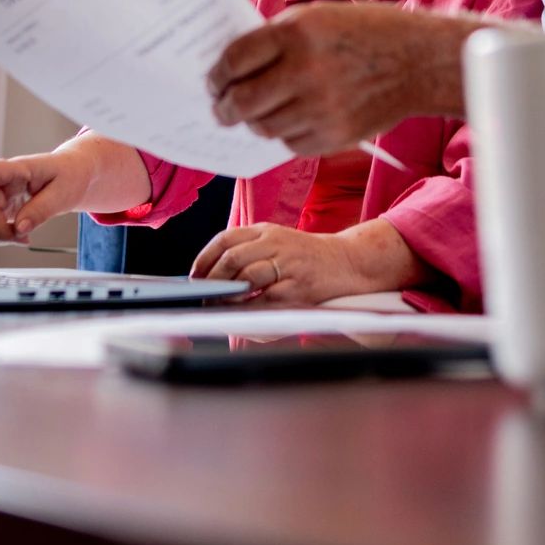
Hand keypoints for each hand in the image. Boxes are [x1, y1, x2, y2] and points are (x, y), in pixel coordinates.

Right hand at [0, 151, 90, 244]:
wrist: (73, 174)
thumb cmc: (69, 177)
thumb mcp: (64, 194)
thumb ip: (41, 210)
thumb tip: (19, 228)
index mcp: (18, 170)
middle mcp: (2, 181)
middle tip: (23, 238)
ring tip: (22, 237)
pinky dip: (0, 237)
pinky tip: (19, 236)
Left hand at [190, 220, 415, 306]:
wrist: (349, 262)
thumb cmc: (308, 257)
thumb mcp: (279, 243)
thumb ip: (251, 253)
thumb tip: (215, 278)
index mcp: (267, 230)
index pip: (225, 238)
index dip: (204, 258)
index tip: (194, 276)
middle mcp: (276, 242)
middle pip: (232, 259)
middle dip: (212, 281)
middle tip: (204, 297)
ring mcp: (288, 264)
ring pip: (246, 278)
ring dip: (227, 295)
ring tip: (220, 306)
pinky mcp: (299, 286)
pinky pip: (265, 300)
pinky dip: (249, 310)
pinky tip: (243, 315)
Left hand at [205, 3, 480, 154]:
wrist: (420, 62)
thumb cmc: (368, 32)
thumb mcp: (318, 16)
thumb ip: (277, 37)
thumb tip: (235, 64)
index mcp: (296, 33)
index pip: (235, 60)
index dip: (217, 74)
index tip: (214, 81)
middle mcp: (305, 71)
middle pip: (242, 101)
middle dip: (224, 107)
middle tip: (222, 107)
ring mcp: (321, 108)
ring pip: (264, 127)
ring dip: (255, 121)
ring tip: (258, 112)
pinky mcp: (335, 136)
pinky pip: (291, 144)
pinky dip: (286, 134)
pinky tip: (293, 119)